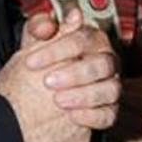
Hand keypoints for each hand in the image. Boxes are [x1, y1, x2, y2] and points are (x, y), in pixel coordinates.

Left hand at [0, 10, 119, 141]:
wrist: (36, 99)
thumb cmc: (40, 66)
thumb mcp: (34, 44)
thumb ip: (38, 29)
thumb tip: (48, 24)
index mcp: (90, 39)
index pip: (81, 39)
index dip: (56, 50)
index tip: (31, 61)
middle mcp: (105, 61)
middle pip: (102, 63)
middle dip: (75, 73)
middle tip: (48, 81)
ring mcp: (109, 86)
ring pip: (110, 89)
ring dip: (84, 95)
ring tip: (58, 100)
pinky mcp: (108, 111)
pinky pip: (109, 114)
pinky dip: (92, 116)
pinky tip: (72, 116)